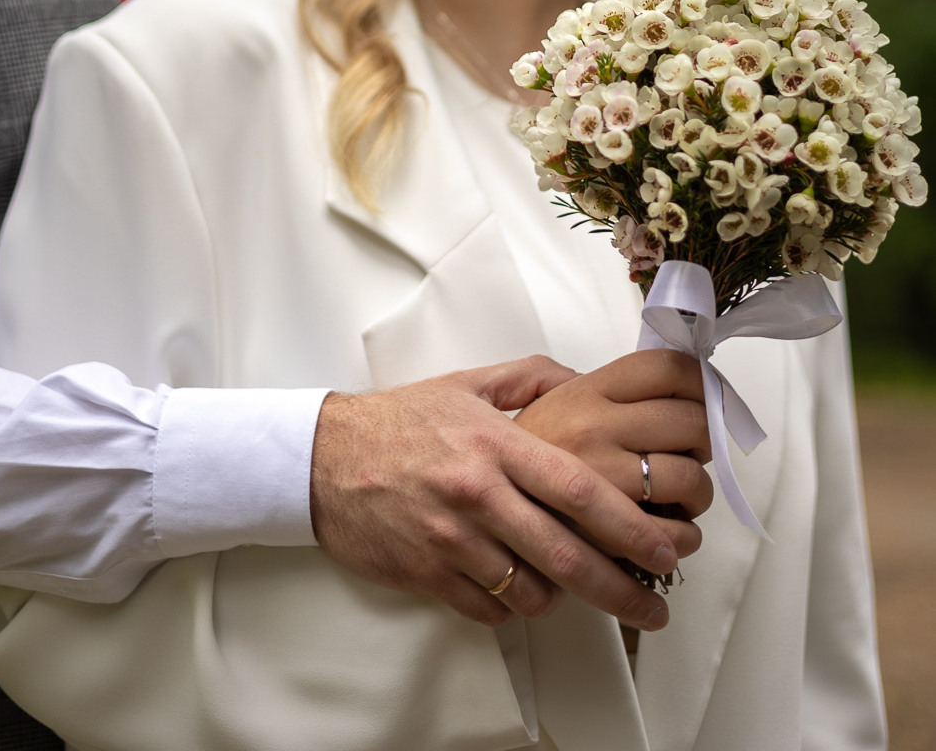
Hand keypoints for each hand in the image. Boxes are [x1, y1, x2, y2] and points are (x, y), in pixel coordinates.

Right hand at [309, 355, 685, 632]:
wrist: (324, 458)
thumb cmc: (398, 422)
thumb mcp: (465, 384)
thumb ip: (528, 378)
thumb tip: (580, 379)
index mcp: (494, 443)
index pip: (578, 489)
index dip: (628, 524)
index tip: (662, 545)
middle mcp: (477, 493)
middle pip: (568, 555)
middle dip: (622, 587)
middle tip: (652, 604)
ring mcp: (451, 539)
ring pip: (533, 589)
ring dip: (564, 596)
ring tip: (579, 589)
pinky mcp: (427, 574)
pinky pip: (490, 609)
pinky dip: (513, 607)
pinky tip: (521, 590)